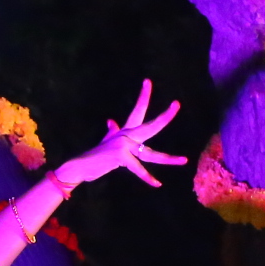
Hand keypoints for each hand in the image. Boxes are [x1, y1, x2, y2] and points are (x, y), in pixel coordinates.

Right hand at [55, 80, 185, 188]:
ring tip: (184, 160)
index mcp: (125, 131)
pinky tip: (157, 184)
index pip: (137, 111)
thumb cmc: (95, 156)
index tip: (148, 81)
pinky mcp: (121, 156)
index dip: (144, 96)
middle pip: (151, 125)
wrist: (80, 165)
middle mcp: (126, 135)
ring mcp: (124, 145)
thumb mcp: (106, 142)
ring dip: (168, 159)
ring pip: (151, 153)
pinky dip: (147, 178)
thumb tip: (110, 121)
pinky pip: (138, 169)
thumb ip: (111, 132)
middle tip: (177, 104)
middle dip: (165, 117)